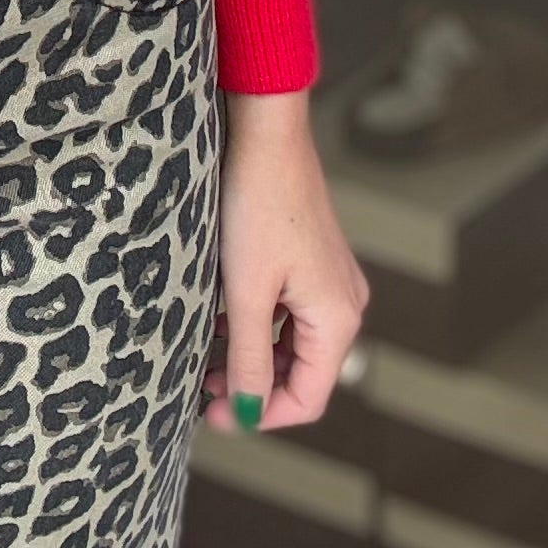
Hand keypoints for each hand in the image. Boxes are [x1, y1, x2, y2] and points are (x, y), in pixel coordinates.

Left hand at [202, 89, 368, 433]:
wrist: (266, 132)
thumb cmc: (256, 205)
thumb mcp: (247, 291)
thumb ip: (251, 358)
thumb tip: (249, 412)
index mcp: (338, 319)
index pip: (307, 400)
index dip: (260, 415)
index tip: (213, 414)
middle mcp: (345, 304)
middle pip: (302, 374)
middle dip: (254, 387)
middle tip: (203, 389)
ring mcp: (331, 281)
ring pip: (293, 344)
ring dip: (253, 356)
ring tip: (206, 356)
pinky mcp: (312, 261)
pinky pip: (289, 313)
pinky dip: (258, 325)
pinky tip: (221, 320)